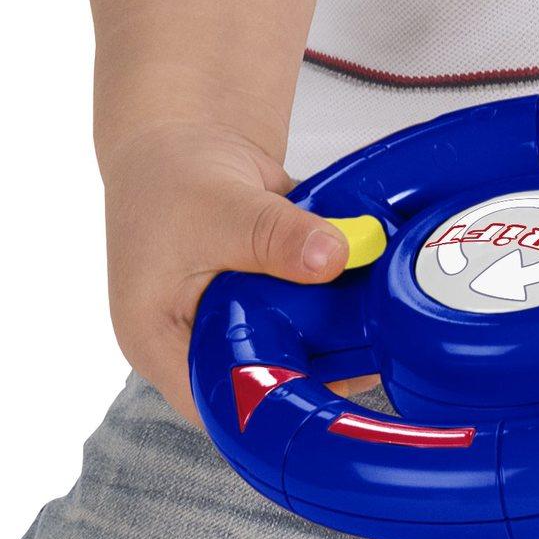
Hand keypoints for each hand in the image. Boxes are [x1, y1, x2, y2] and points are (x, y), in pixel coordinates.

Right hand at [99, 122, 358, 425]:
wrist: (181, 134)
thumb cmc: (168, 174)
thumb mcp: (220, 207)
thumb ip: (275, 236)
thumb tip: (334, 257)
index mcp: (161, 344)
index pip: (220, 404)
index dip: (272, 404)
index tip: (327, 389)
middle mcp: (196, 344)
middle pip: (263, 382)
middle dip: (317, 367)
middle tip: (369, 350)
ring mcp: (233, 323)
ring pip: (293, 350)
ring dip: (335, 333)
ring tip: (377, 318)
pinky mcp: (265, 301)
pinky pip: (307, 317)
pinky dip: (336, 303)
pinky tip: (371, 292)